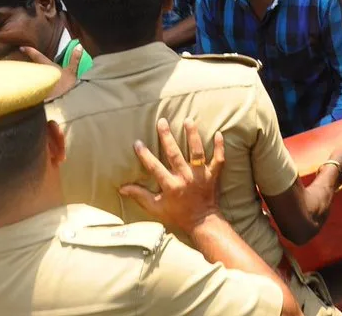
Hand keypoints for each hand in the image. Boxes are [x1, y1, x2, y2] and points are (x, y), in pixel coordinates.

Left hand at [18, 45, 79, 98]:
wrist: (60, 99)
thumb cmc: (65, 84)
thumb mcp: (72, 71)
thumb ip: (75, 59)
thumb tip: (79, 46)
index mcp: (47, 66)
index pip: (37, 56)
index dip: (29, 50)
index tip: (21, 47)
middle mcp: (39, 73)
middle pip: (29, 66)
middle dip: (24, 62)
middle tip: (18, 58)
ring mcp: (36, 82)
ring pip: (28, 74)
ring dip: (26, 72)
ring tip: (21, 71)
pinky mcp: (36, 90)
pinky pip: (30, 83)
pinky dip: (28, 82)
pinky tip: (28, 84)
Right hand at [119, 119, 224, 234]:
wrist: (202, 221)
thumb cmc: (177, 215)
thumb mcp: (155, 208)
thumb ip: (140, 196)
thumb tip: (122, 188)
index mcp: (170, 186)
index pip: (154, 167)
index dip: (145, 155)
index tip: (137, 143)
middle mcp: (185, 178)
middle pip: (175, 154)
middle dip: (167, 138)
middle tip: (162, 121)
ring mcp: (201, 175)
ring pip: (197, 152)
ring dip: (193, 136)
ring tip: (188, 120)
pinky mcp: (214, 175)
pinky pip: (219, 159)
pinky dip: (220, 147)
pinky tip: (218, 133)